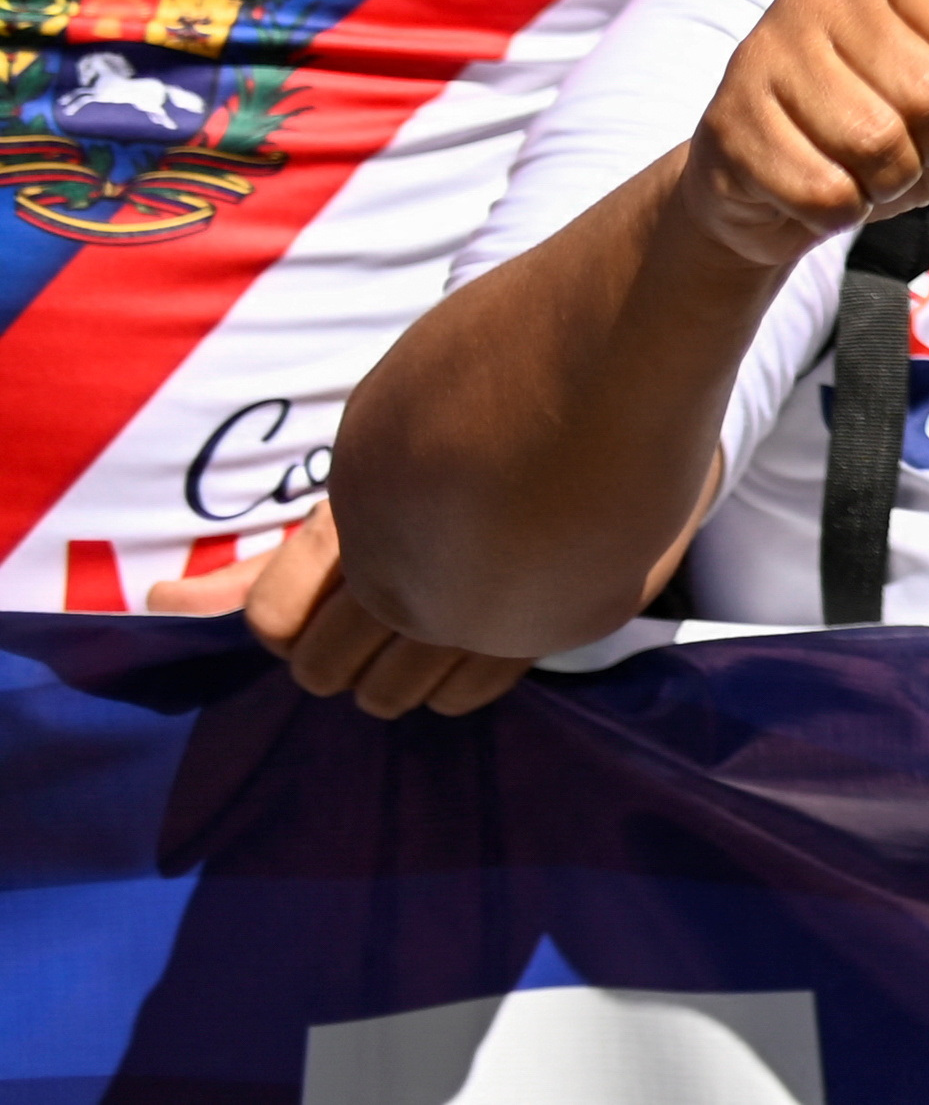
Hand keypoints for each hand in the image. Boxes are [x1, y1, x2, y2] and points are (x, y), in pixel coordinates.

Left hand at [143, 502, 532, 719]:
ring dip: (393, 676)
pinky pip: (463, 698)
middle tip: (376, 607)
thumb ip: (257, 570)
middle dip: (335, 654)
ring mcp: (480, 607)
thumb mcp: (343, 511)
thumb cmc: (435, 473)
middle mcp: (411, 573)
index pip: (270, 625)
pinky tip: (470, 638)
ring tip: (423, 626)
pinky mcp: (542, 628)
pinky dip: (452, 684)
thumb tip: (154, 602)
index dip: (282, 623)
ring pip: (391, 696)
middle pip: (324, 671)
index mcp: (351, 526)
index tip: (324, 593)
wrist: (577, 427)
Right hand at [675, 0, 928, 275]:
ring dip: (889, 180)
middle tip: (904, 142)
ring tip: (863, 165)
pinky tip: (820, 185)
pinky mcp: (729, 121)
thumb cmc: (893, 132)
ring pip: (876, 144)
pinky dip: (840, 210)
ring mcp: (765, 51)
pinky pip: (823, 191)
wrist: (773, 191)